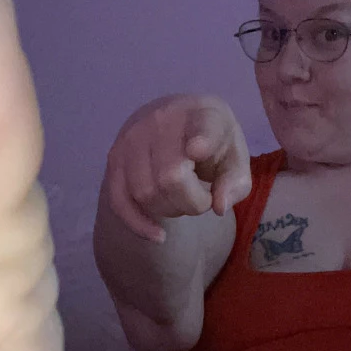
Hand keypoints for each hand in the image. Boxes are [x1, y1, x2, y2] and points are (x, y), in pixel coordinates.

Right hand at [104, 94, 251, 240]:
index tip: (197, 150)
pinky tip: (158, 236)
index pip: (203, 127)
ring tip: (182, 200)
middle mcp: (162, 120)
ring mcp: (132, 139)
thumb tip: (219, 208)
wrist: (170, 119)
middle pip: (171, 178)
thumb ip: (236, 182)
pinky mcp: (114, 159)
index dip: (201, 139)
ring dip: (170, 210)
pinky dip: (139, 224)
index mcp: (203, 114)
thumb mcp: (235, 156)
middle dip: (192, 203)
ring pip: (146, 194)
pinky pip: (119, 201)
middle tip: (202, 197)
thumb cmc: (211, 143)